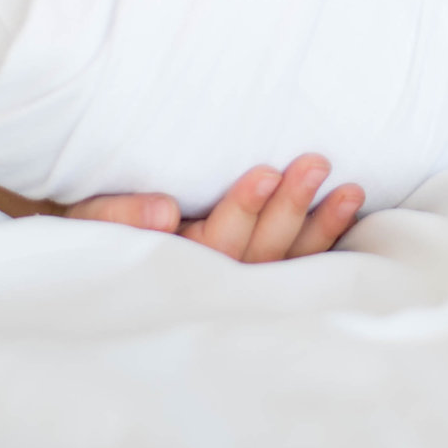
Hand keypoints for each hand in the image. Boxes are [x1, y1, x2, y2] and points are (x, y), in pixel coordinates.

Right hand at [65, 155, 363, 260]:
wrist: (102, 246)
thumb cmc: (99, 222)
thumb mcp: (94, 215)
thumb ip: (121, 213)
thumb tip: (163, 213)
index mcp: (174, 269)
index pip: (214, 245)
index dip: (242, 210)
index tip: (265, 173)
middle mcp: (211, 284)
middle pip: (258, 252)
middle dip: (288, 208)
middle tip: (314, 163)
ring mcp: (240, 284)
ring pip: (286, 262)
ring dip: (320, 226)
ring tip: (350, 189)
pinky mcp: (262, 274)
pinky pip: (300, 263)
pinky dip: (327, 238)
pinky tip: (352, 209)